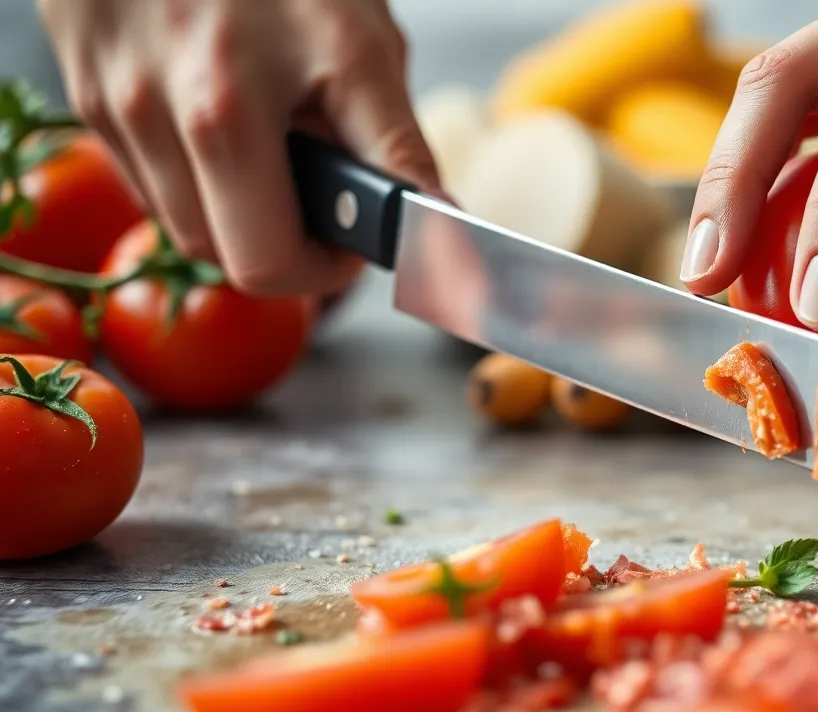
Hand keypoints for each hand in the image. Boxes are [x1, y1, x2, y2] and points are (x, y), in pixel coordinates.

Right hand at [37, 0, 440, 295]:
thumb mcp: (363, 42)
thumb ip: (391, 145)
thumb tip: (436, 228)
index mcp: (238, 109)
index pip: (275, 260)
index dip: (329, 271)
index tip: (359, 248)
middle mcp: (167, 113)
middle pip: (230, 259)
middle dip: (290, 252)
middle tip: (327, 210)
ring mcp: (118, 107)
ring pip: (184, 229)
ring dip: (241, 217)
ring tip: (278, 154)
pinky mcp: (87, 95)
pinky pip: (149, 182)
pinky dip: (198, 180)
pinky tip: (228, 129)